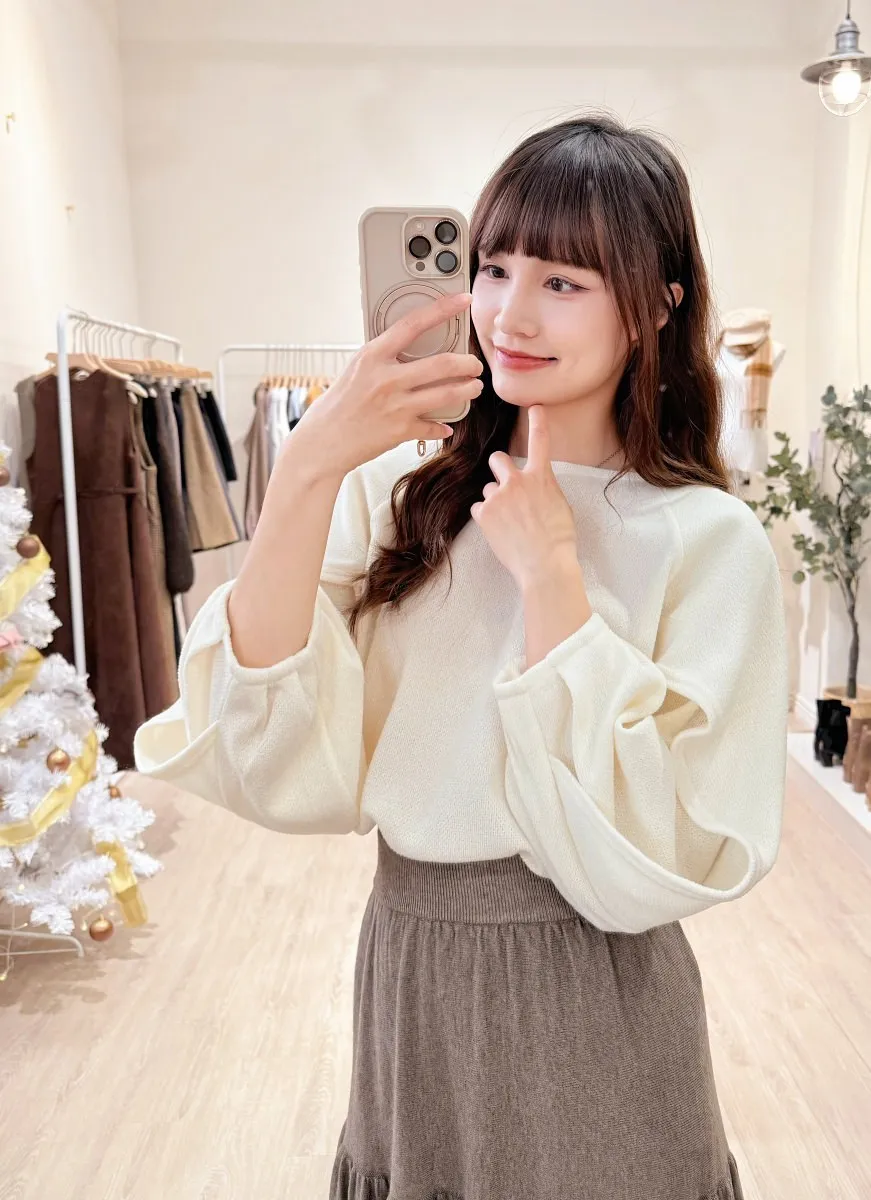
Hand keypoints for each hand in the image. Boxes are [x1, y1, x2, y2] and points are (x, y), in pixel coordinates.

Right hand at [287, 292, 483, 480]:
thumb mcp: (356, 370)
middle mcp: (386, 378)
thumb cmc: (336, 405)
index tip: (463, 300)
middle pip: (443, 363)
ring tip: (474, 387)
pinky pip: (434, 426)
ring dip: (467, 390)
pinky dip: (442, 427)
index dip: (443, 308)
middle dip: (468, 363)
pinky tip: (446, 426)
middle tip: (475, 364)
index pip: (414, 323)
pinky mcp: (401, 431)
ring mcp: (395, 405)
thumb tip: (410, 351)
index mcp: (372, 356)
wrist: (321, 443)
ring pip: (447, 393)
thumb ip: (383, 359)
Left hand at [470, 405, 578, 589]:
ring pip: (489, 489)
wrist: (544, 565)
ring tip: (510, 523)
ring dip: (495, 501)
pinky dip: (487, 518)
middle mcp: (517, 481)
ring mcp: (497, 496)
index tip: (534, 408)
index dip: (537, 422)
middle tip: (505, 484)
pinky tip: (500, 531)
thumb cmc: (558, 540)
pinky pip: (480, 508)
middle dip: (499, 468)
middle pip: (498, 459)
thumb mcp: (560, 505)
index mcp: (541, 477)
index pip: (539, 442)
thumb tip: (536, 484)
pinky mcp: (483, 513)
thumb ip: (545, 488)